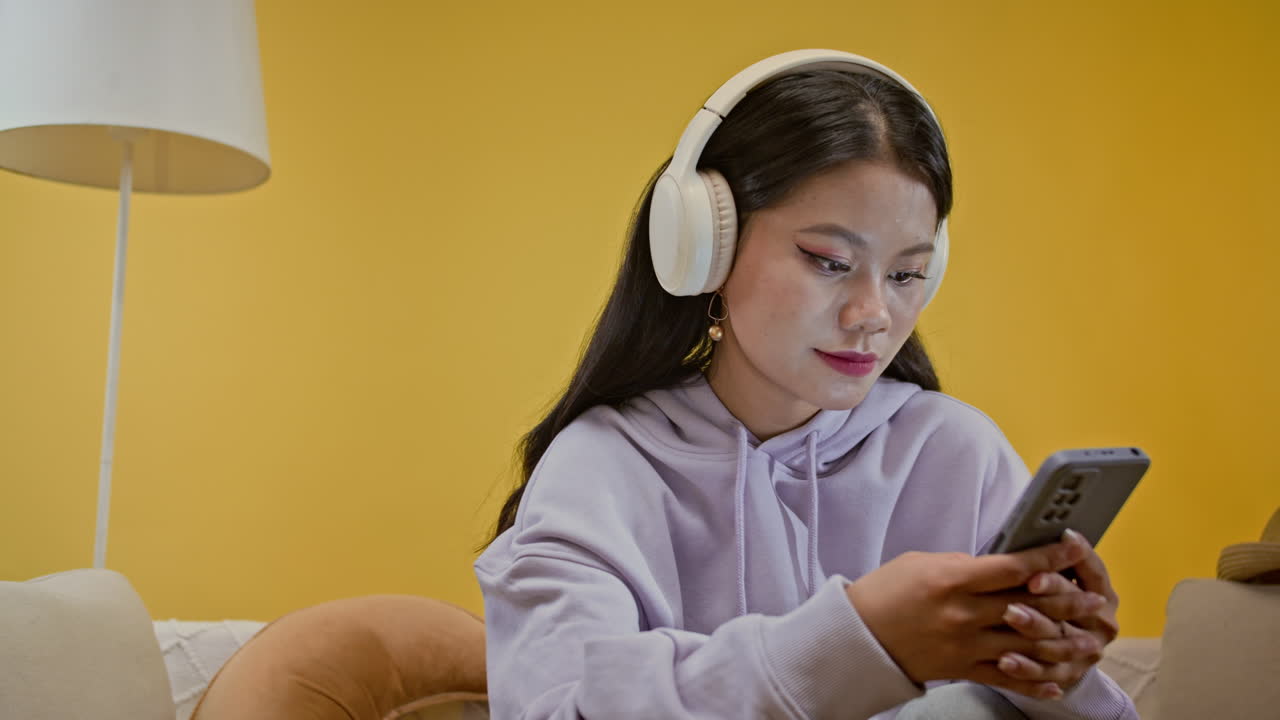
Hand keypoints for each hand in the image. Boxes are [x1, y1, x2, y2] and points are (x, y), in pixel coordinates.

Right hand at [845, 539, 1099, 699]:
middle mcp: (963, 614)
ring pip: (1027, 644)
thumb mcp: (921, 563)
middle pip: (1029, 605)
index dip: (1049, 556)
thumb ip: (964, 565)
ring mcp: (965, 645)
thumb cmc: (884, 592)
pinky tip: (1059, 679)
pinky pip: (1008, 677)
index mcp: (952, 580)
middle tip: (1093, 595)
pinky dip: (1035, 680)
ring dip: (1063, 641)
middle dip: (1067, 599)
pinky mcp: (962, 669)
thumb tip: (1002, 567)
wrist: (856, 637)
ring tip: (1088, 638)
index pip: (1013, 566)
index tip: (1074, 546)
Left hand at [991, 529, 1119, 691]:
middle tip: (1017, 593)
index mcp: (1102, 591)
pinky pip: (1047, 673)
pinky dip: (1027, 669)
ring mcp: (1087, 652)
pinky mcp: (1069, 674)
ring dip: (1034, 630)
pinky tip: (1007, 661)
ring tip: (1009, 618)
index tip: (1038, 568)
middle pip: (1073, 608)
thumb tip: (1037, 533)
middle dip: (1045, 600)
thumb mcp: (1054, 573)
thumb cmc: (1050, 595)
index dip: (1066, 564)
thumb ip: (1047, 559)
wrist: (1061, 641)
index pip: (1090, 574)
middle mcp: (1101, 623)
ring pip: (1059, 643)